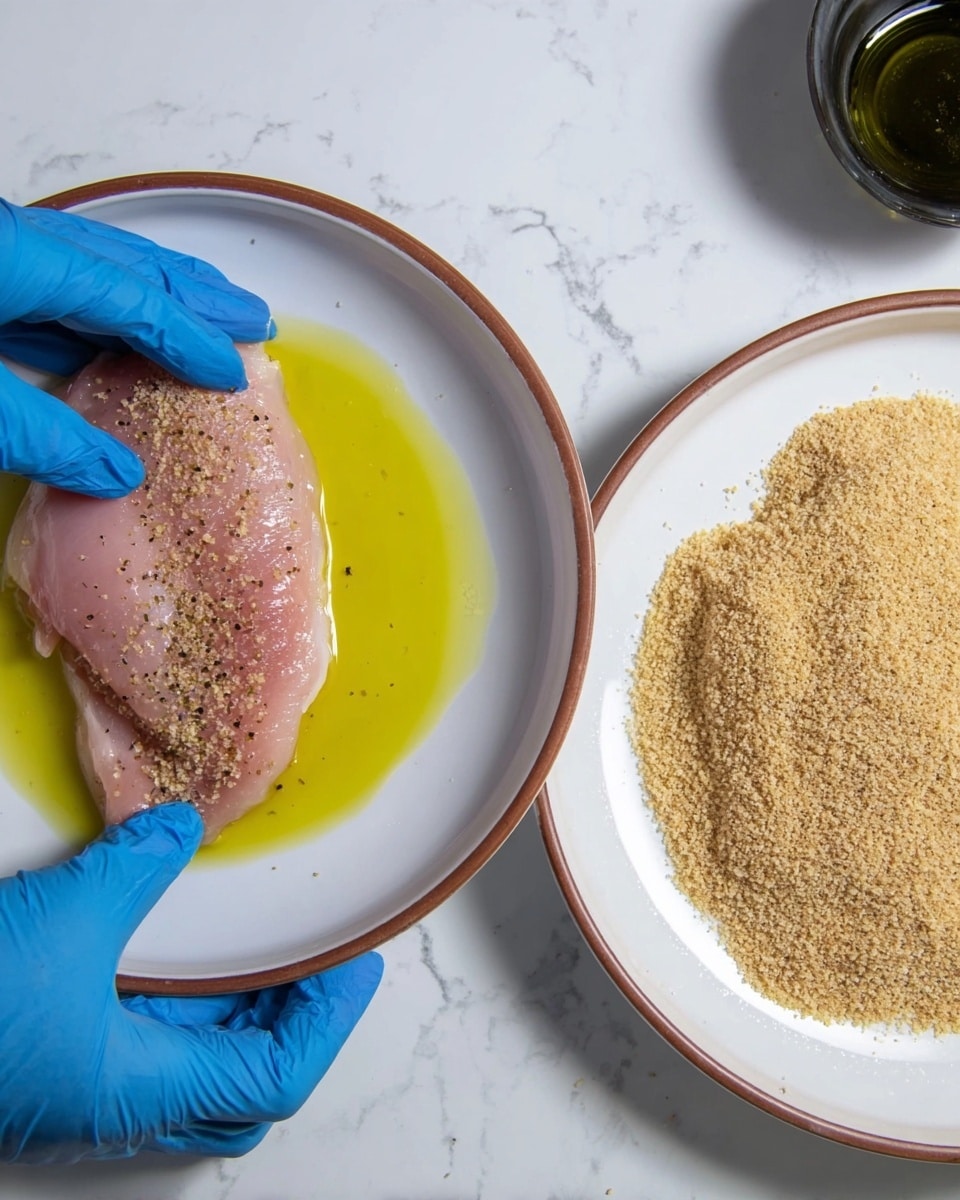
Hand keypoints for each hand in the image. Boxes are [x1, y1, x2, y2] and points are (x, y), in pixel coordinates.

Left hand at [0, 199, 273, 496]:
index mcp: (21, 258)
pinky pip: (53, 280)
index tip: (234, 372)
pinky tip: (115, 337)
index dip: (190, 338)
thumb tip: (118, 475)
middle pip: (127, 263)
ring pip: (94, 264)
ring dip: (155, 293)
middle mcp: (16, 240)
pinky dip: (98, 307)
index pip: (133, 299)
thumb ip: (44, 438)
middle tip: (254, 318)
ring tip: (208, 313)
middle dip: (197, 293)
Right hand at [0, 802, 382, 1163]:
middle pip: (245, 1076)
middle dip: (291, 1013)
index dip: (327, 1020)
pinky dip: (182, 997)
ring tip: (261, 943)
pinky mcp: (59, 1063)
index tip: (354, 964)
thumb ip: (132, 873)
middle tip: (313, 951)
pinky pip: (146, 1037)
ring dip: (237, 1007)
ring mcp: (89, 1089)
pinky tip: (179, 949)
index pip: (275, 1076)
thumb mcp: (59, 926)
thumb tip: (178, 828)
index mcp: (139, 1092)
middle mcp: (122, 1103)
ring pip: (196, 1062)